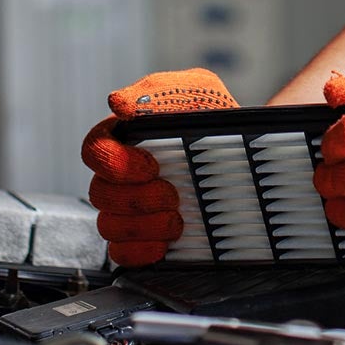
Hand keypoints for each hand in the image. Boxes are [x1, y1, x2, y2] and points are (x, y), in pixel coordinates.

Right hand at [80, 69, 237, 265]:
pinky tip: (165, 243)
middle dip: (137, 198)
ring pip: (109, 225)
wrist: (251, 157)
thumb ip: (160, 90)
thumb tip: (119, 103)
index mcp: (124, 138)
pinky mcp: (143, 239)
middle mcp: (121, 175)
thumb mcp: (198, 92)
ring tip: (177, 220)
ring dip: (143, 226)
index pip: (93, 150)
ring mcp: (129, 209)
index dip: (115, 162)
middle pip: (100, 193)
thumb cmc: (217, 120)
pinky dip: (140, 251)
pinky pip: (121, 253)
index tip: (152, 165)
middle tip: (172, 195)